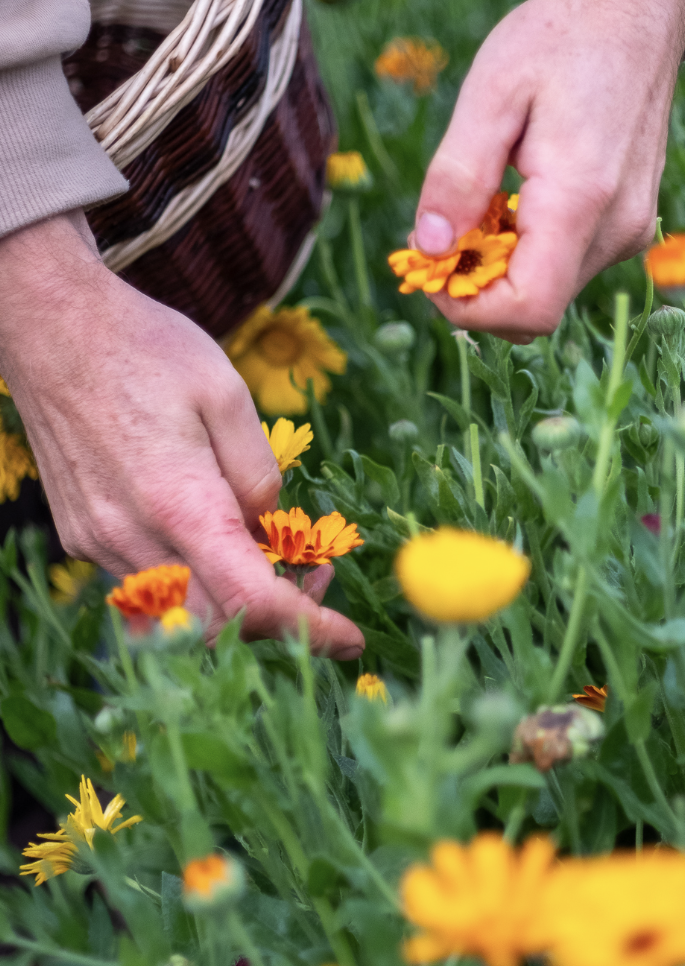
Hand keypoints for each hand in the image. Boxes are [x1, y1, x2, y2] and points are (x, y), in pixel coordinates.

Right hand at [0, 212, 363, 657]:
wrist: (51, 327)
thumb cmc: (145, 349)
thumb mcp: (226, 392)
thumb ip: (259, 472)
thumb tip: (270, 526)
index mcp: (180, 502)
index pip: (254, 601)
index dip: (311, 628)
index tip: (352, 638)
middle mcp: (134, 538)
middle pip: (219, 626)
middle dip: (279, 618)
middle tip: (316, 571)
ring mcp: (102, 543)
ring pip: (181, 616)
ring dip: (236, 603)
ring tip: (269, 549)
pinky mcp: (84, 536)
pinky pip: (149, 587)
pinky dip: (195, 584)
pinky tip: (216, 536)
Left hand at [412, 0, 684, 342]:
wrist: (635, 6)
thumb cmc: (559, 38)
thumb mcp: (490, 92)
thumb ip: (457, 175)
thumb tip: (429, 248)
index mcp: (579, 197)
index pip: (527, 307)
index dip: (467, 310)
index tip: (429, 269)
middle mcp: (616, 228)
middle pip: (536, 309)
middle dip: (477, 289)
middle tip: (439, 234)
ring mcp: (630, 230)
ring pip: (551, 290)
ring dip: (502, 269)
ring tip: (480, 203)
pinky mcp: (631, 223)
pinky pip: (570, 265)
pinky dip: (530, 252)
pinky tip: (514, 198)